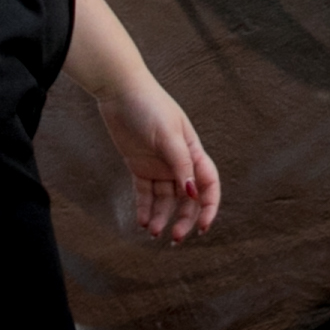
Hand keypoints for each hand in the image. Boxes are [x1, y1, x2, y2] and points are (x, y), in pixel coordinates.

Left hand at [94, 73, 221, 243]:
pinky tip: (142, 222)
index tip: (202, 228)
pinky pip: (145, 193)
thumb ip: (181, 164)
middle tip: (174, 238)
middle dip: (184, 220)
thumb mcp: (168, 134)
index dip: (209, 207)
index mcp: (192, 151)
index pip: (208, 184)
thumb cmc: (150, 106)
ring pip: (165, 200)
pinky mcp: (139, 166)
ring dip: (161, 217)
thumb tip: (192, 193)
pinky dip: (145, 209)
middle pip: (187, 199)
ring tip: (152, 232)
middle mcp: (178, 162)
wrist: (120, 91)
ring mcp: (158, 165)